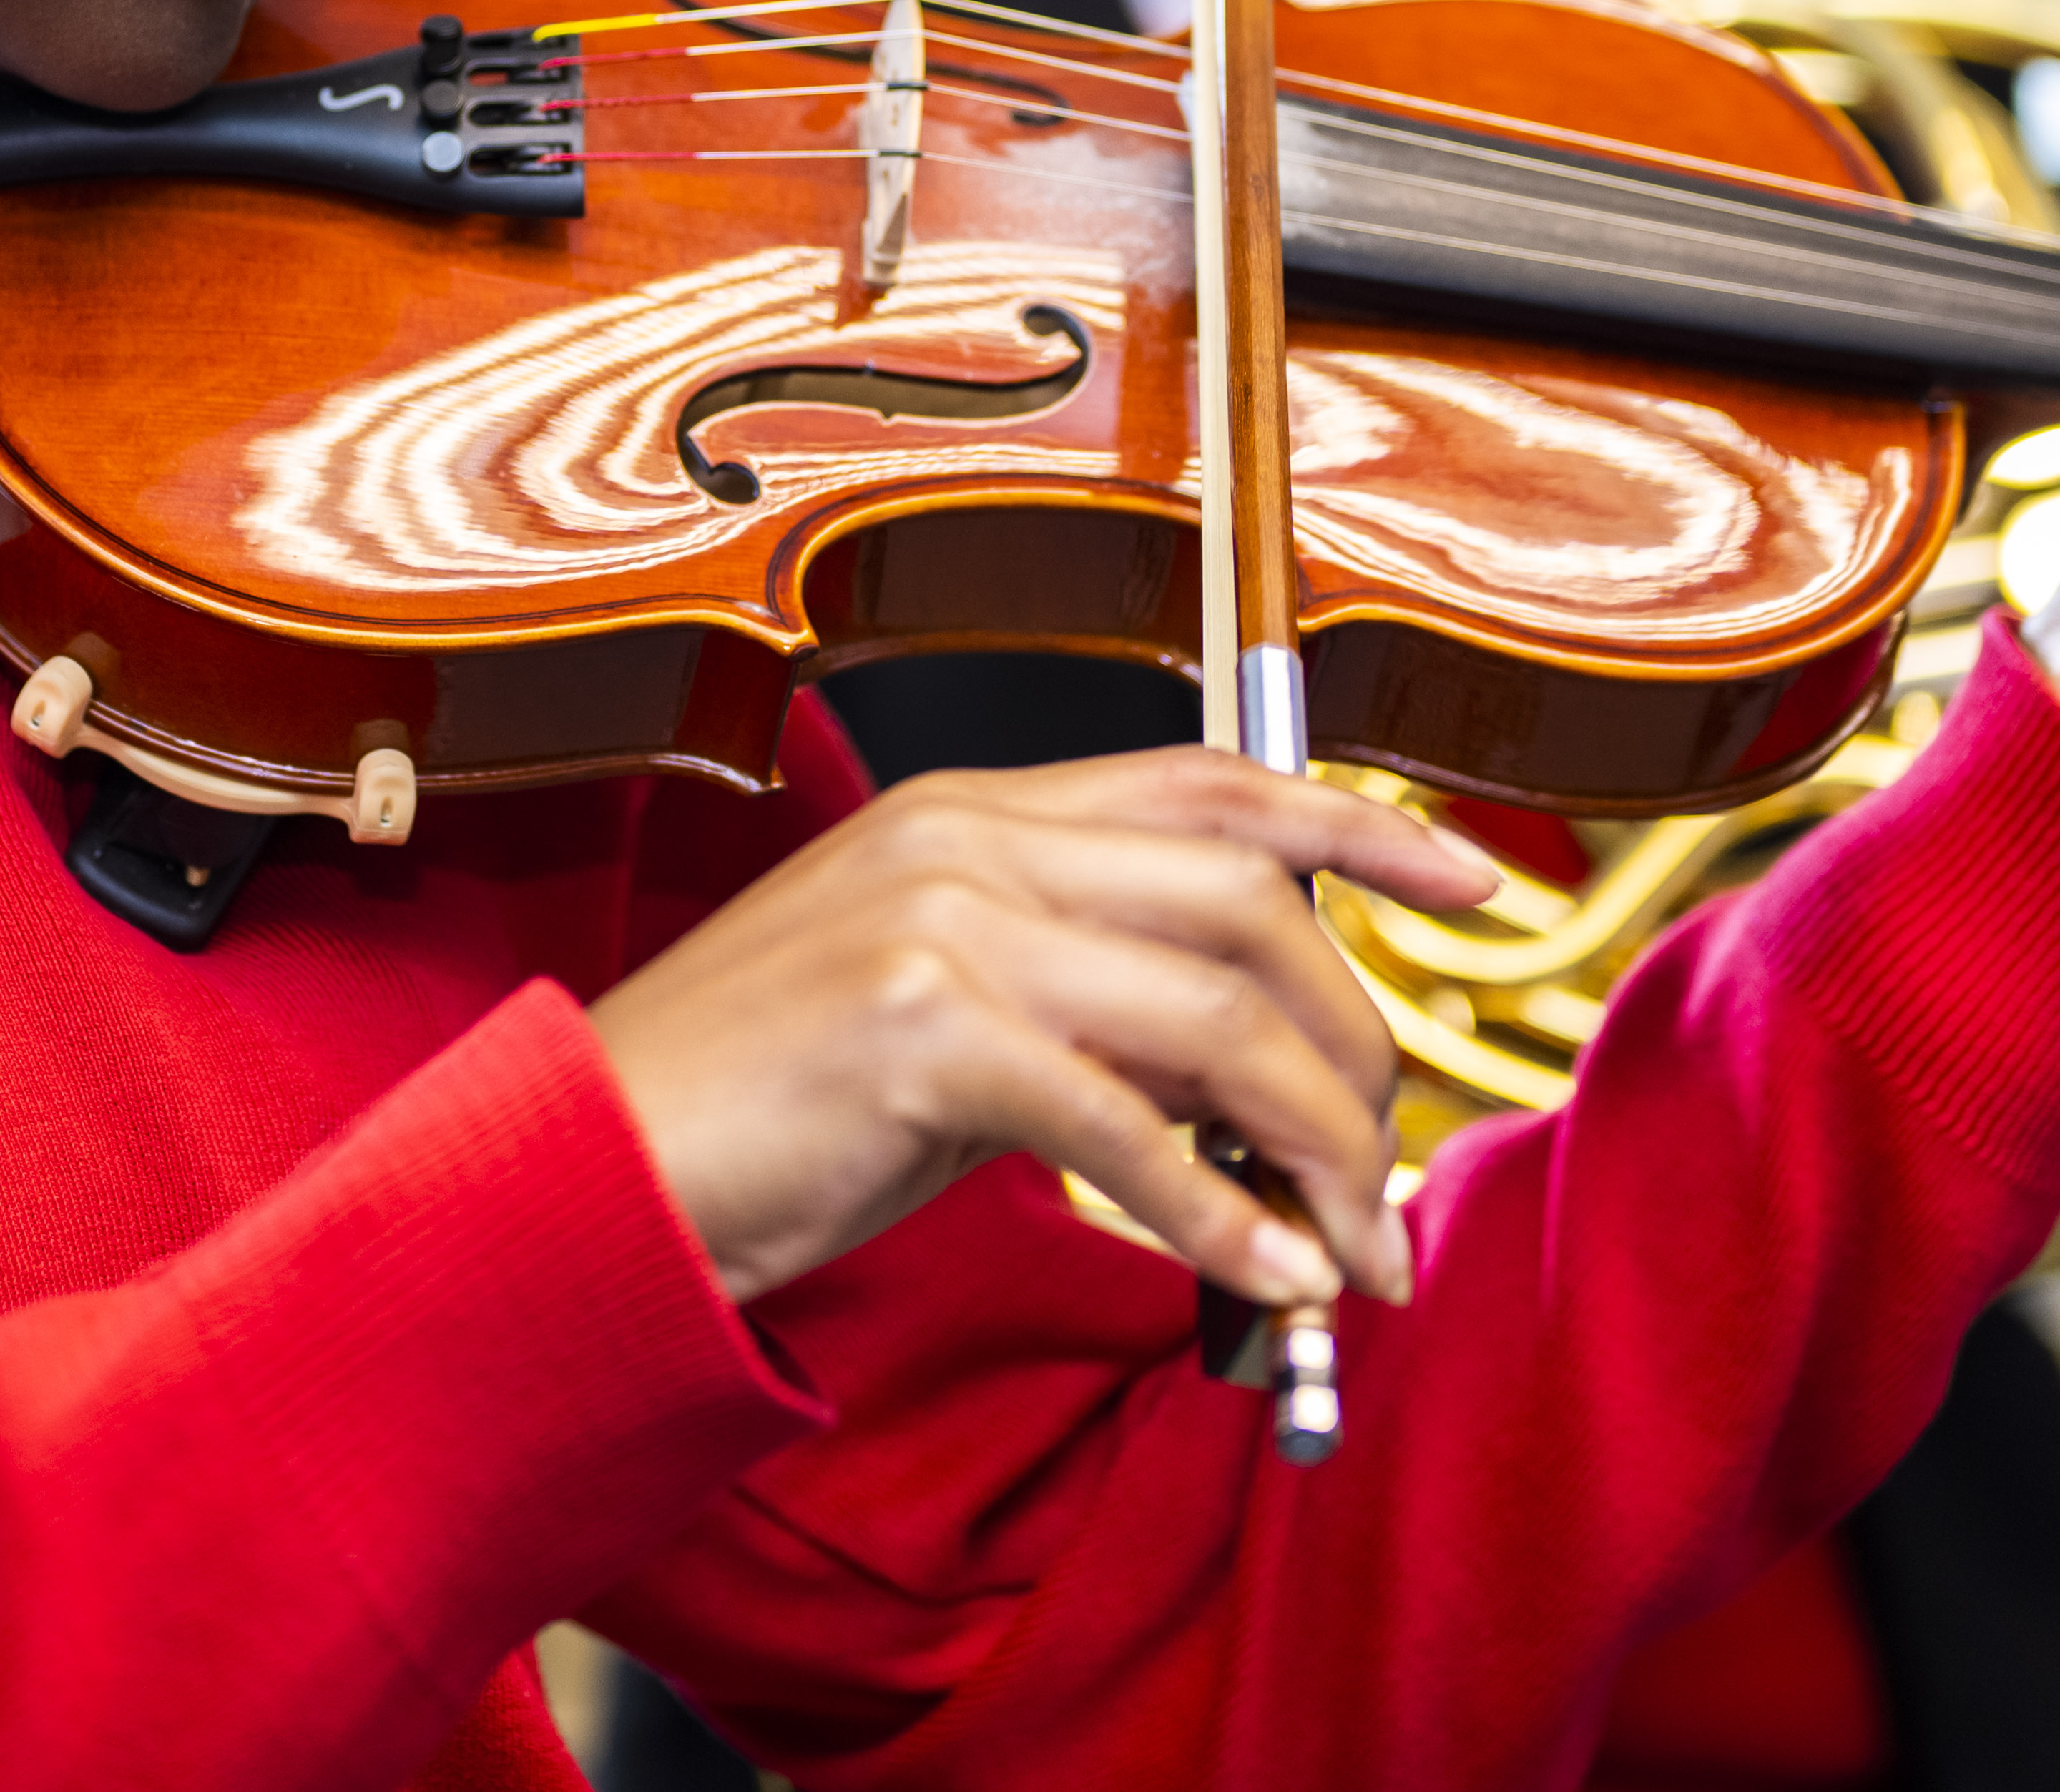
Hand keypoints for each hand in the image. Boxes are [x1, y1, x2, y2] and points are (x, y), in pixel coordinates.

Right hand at [581, 751, 1500, 1310]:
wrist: (592, 1172)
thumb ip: (1087, 1001)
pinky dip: (1220, 1218)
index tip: (1468, 883)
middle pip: (1251, 907)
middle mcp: (967, 838)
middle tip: (1385, 1176)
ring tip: (1349, 1250)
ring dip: (1316, 1150)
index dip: (1360, 824)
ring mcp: (940, 926)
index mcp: (975, 811)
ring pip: (1217, 1014)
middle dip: (1355, 1049)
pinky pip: (1129, 1131)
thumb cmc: (765, 1111)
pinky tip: (1263, 1278)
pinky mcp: (917, 1035)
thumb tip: (1254, 1079)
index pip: (1216, 781)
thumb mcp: (944, 1014)